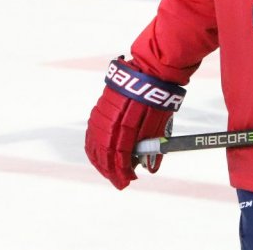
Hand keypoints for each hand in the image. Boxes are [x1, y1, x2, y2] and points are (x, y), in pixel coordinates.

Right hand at [84, 58, 184, 189]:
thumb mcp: (160, 123)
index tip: (128, 181)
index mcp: (126, 124)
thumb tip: (150, 168)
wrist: (151, 70)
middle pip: (104, 152)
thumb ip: (152, 146)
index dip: (122, 171)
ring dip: (100, 160)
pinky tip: (98, 154)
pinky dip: (94, 146)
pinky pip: (92, 131)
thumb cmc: (158, 97)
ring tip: (108, 171)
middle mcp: (110, 120)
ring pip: (95, 143)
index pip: (119, 156)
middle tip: (118, 181)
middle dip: (109, 170)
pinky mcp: (100, 107)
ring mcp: (103, 113)